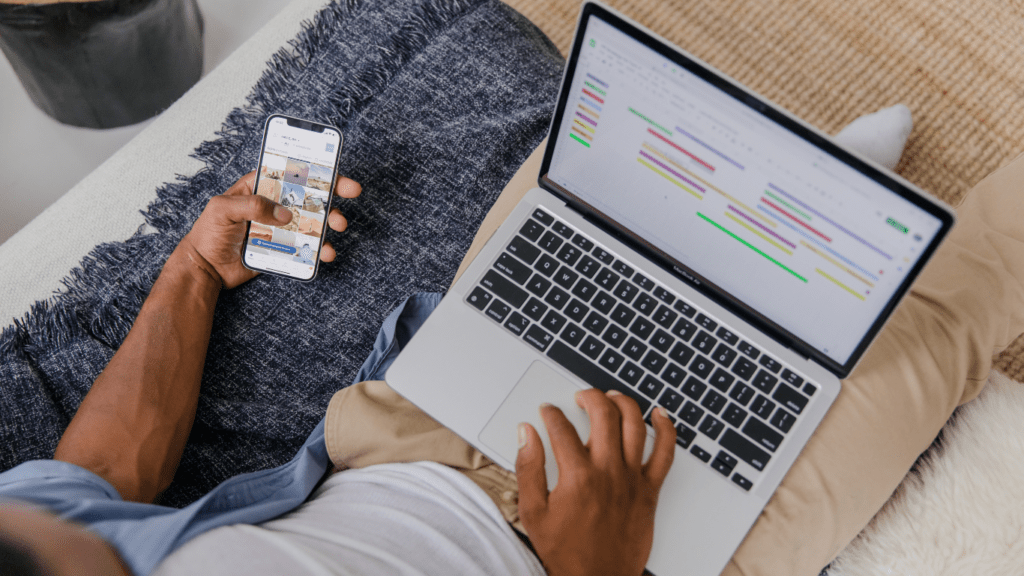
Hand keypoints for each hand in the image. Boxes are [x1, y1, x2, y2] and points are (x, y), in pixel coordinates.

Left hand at [180, 171, 361, 287]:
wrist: (205, 269)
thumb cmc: (208, 233)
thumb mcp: (222, 209)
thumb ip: (252, 206)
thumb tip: (284, 214)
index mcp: (258, 188)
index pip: (289, 172)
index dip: (313, 168)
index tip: (334, 169)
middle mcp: (272, 205)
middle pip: (307, 195)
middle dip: (331, 192)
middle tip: (351, 192)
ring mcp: (279, 227)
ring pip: (311, 221)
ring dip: (328, 221)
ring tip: (338, 226)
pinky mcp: (282, 248)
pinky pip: (305, 246)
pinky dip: (319, 249)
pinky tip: (326, 253)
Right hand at [516, 390, 675, 575]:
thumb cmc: (566, 552)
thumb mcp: (533, 512)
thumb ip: (528, 468)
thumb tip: (526, 434)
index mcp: (577, 476)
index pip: (562, 428)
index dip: (551, 414)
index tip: (547, 412)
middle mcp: (608, 472)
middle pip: (603, 414)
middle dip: (589, 397)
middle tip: (580, 398)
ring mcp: (632, 479)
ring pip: (635, 424)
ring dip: (623, 402)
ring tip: (611, 397)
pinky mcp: (650, 490)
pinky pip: (666, 452)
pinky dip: (666, 428)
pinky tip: (660, 415)